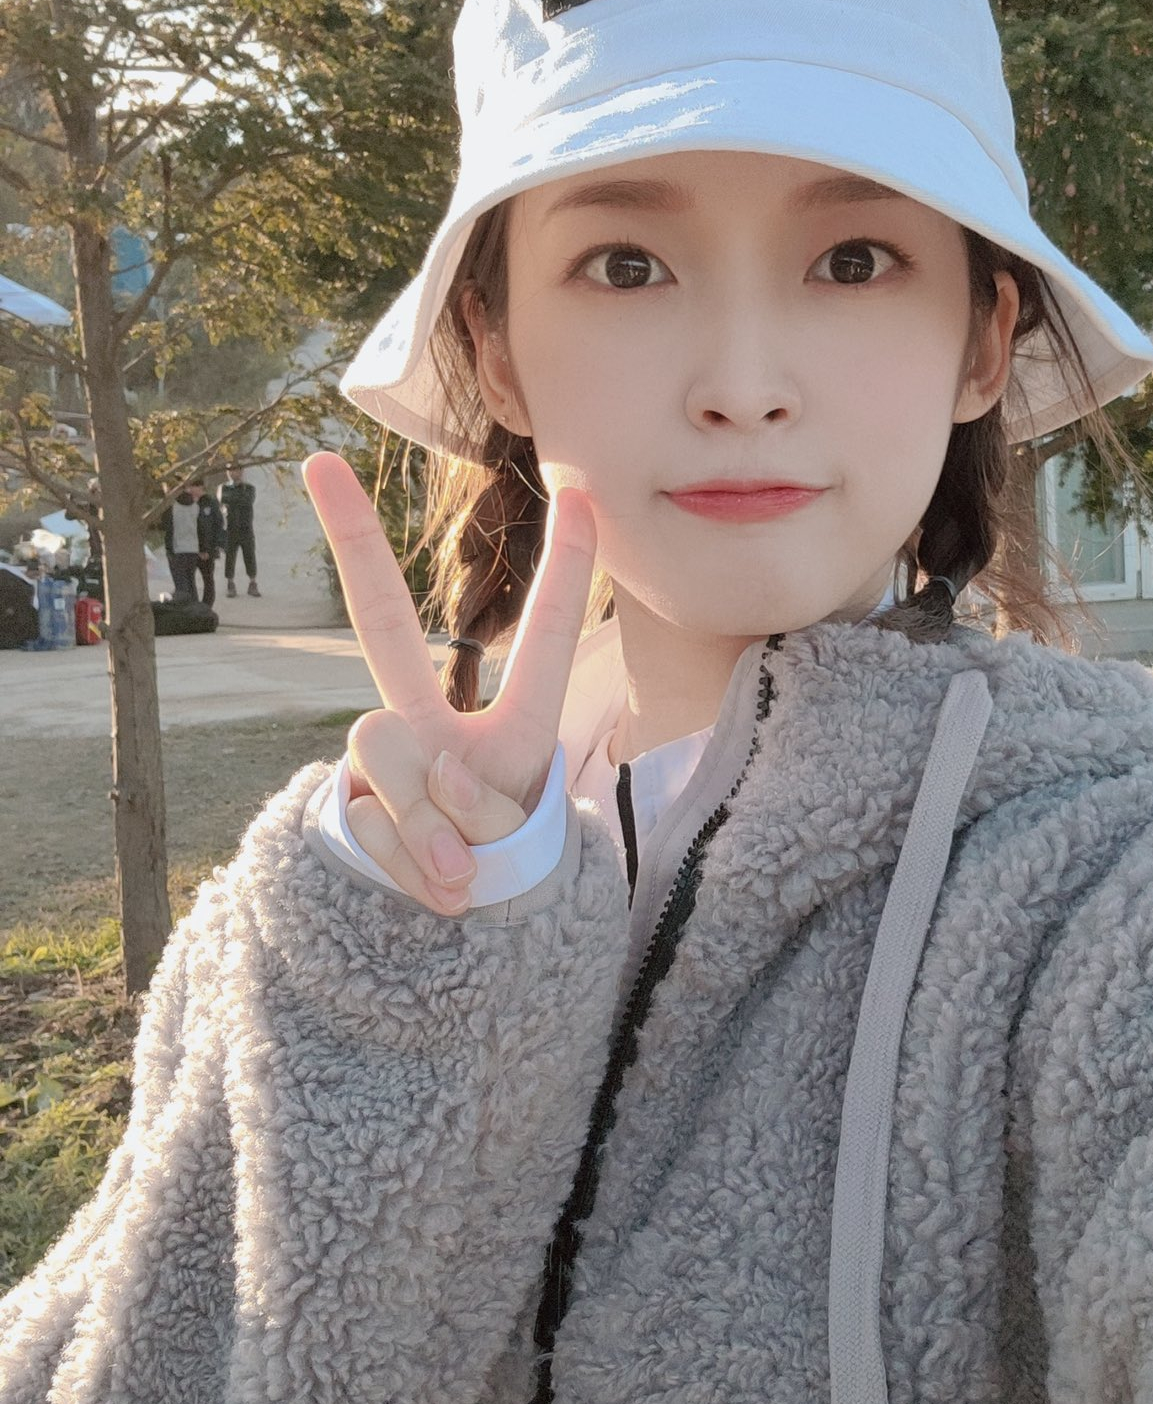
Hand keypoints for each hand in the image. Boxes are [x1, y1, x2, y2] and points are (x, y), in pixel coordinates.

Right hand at [303, 451, 596, 914]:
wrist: (466, 940)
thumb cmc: (505, 874)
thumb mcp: (516, 844)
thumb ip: (469, 819)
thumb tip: (425, 806)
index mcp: (514, 727)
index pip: (545, 640)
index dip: (568, 570)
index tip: (582, 488)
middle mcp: (436, 726)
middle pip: (382, 629)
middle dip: (352, 544)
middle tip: (320, 463)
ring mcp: (385, 763)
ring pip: (388, 750)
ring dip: (432, 827)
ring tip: (465, 878)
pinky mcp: (349, 805)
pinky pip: (374, 821)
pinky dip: (412, 868)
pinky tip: (436, 893)